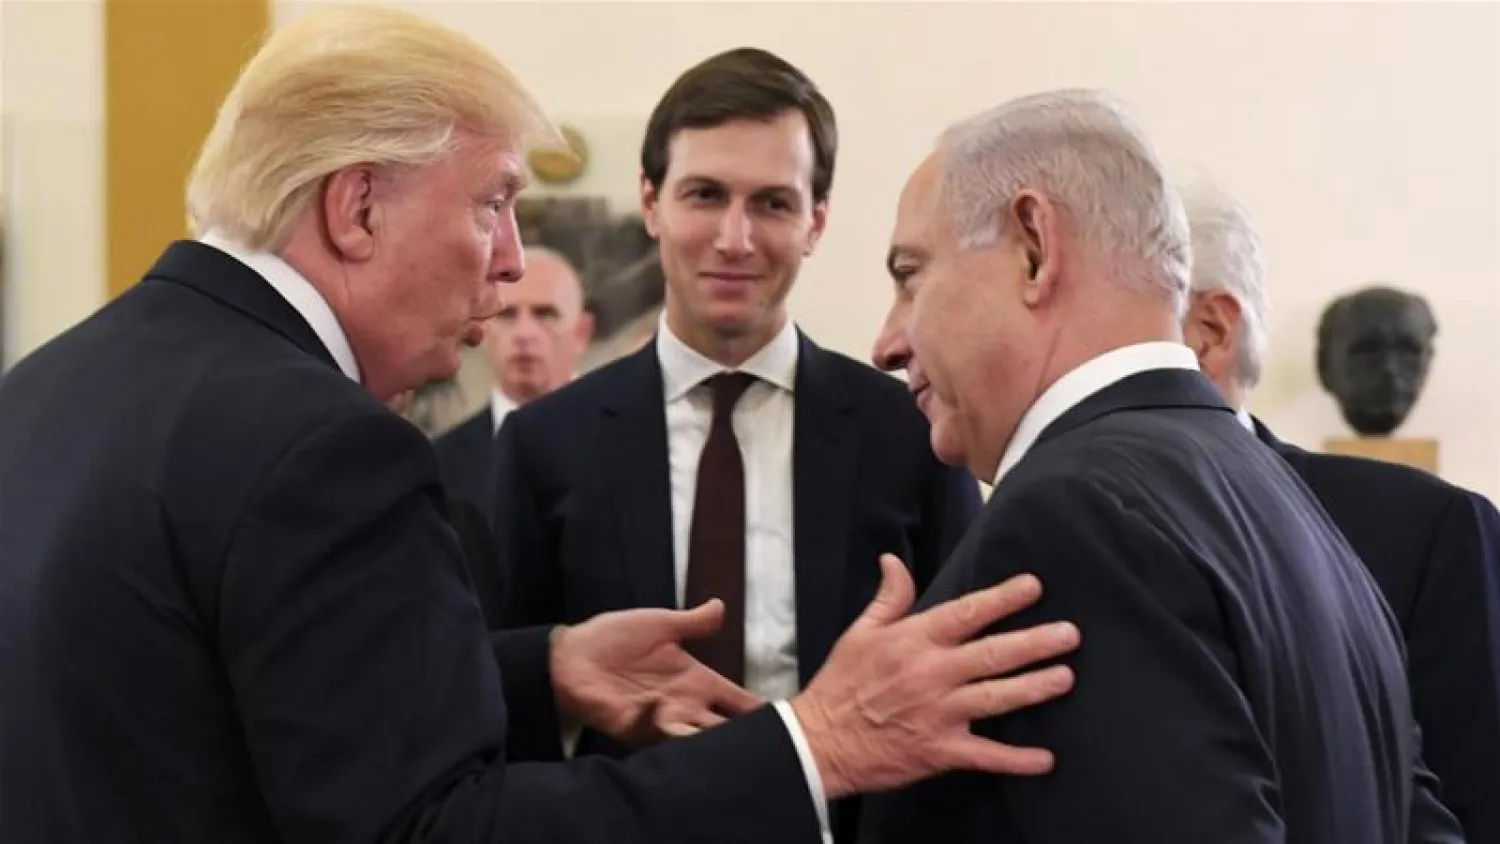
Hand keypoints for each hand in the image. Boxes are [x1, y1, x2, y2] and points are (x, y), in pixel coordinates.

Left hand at [549, 599, 763, 745]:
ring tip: (735, 746)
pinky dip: (670, 728)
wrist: (571, 654)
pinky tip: (673, 714)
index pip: (739, 702)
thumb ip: (693, 623)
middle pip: (727, 729)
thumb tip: (722, 607)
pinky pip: (661, 734)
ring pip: (700, 740)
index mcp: (698, 681)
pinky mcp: (638, 729)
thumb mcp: (660, 624)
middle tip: (776, 746)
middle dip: (748, 739)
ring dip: (714, 742)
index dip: (763, 713)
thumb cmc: (613, 637)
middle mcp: (687, 705)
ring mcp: (664, 720)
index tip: (791, 722)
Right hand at [790, 554, 1078, 798]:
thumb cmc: (840, 685)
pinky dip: (1016, 759)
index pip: (966, 613)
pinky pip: (985, 755)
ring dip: (1034, 688)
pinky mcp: (939, 750)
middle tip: (1070, 634)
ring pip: (996, 698)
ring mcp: (937, 713)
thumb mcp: (859, 633)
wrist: (820, 742)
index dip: (1002, 599)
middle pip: (993, 654)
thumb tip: (894, 561)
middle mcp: (930, 674)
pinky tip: (1045, 759)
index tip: (1033, 586)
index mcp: (912, 641)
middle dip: (1035, 642)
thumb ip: (888, 598)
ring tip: (1066, 678)